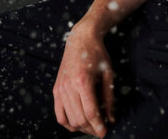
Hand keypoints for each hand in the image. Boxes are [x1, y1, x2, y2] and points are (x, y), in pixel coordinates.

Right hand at [53, 22, 114, 136]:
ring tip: (92, 125)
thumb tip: (111, 118)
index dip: (98, 126)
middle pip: (80, 119)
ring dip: (81, 127)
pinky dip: (68, 123)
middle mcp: (68, 86)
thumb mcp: (108, 73)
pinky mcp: (56, 90)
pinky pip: (59, 114)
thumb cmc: (97, 54)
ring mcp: (60, 89)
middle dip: (91, 128)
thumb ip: (109, 97)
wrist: (80, 38)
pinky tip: (77, 123)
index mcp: (83, 81)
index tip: (105, 132)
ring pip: (69, 119)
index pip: (90, 112)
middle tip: (101, 128)